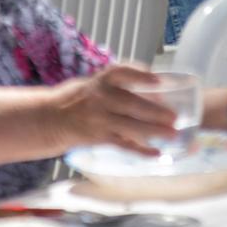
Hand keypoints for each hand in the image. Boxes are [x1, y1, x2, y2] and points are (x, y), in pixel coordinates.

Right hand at [53, 64, 179, 155]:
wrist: (50, 118)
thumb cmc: (79, 99)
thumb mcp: (94, 84)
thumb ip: (119, 86)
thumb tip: (155, 92)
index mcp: (100, 80)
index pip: (122, 72)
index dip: (141, 76)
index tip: (158, 81)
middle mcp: (100, 98)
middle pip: (132, 104)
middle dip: (155, 111)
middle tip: (175, 116)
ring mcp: (99, 119)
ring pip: (130, 126)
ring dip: (154, 131)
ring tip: (173, 134)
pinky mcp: (99, 137)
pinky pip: (123, 144)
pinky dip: (140, 150)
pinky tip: (156, 153)